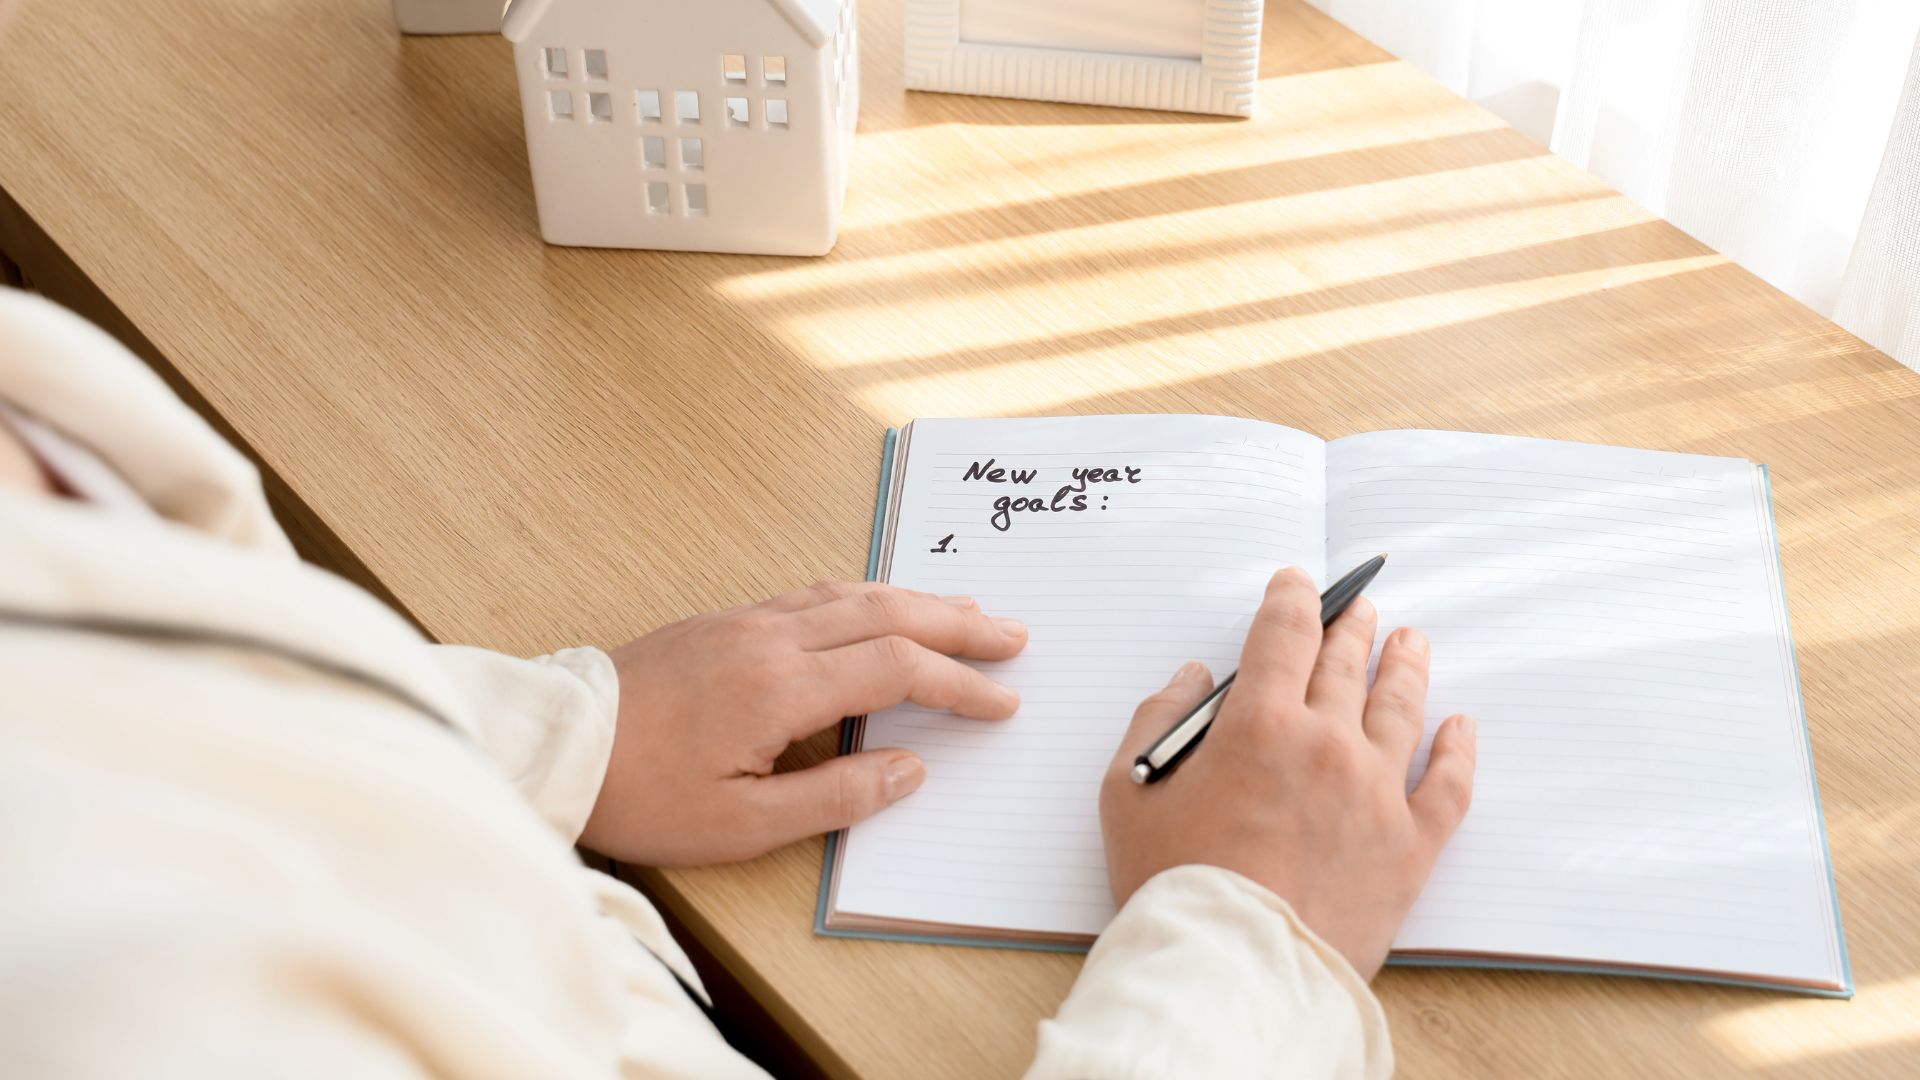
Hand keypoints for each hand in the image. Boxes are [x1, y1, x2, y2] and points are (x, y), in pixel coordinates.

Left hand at [581, 582, 1027, 865]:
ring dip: (916, 599)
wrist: (555, 747)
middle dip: (956, 623)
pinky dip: (865, 593)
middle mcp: (769, 639)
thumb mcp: (739, 824)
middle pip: (886, 613)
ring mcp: (744, 621)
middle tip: (1013, 633)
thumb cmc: (641, 796)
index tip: (1002, 702)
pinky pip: (813, 593)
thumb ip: (834, 797)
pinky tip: (879, 603)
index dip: (957, 685)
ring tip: (965, 609)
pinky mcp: (722, 620)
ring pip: (851, 593)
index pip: (895, 671)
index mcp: (779, 688)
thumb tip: (909, 769)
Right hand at [1100, 567, 1476, 978]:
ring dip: (1405, 667)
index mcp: (1260, 724)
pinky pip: (1448, 785)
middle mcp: (1327, 744)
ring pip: (1402, 709)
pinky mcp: (1410, 847)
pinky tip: (1461, 726)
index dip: (1292, 599)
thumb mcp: (1129, 793)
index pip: (1284, 635)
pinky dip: (1457, 750)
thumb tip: (1192, 679)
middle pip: (1346, 665)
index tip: (1298, 583)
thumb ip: (1156, 721)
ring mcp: (1376, 793)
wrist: (1232, 971)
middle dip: (1351, 627)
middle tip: (1360, 607)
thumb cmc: (1175, 887)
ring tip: (1411, 642)